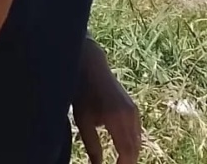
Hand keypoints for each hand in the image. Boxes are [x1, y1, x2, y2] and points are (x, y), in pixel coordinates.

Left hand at [73, 40, 141, 163]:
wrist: (91, 67)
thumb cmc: (82, 92)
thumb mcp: (82, 120)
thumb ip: (92, 145)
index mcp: (116, 118)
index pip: (126, 151)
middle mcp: (129, 115)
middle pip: (134, 148)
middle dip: (127, 162)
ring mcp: (134, 111)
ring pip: (137, 141)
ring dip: (130, 154)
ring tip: (119, 162)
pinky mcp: (133, 108)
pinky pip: (136, 132)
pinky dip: (131, 143)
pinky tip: (122, 150)